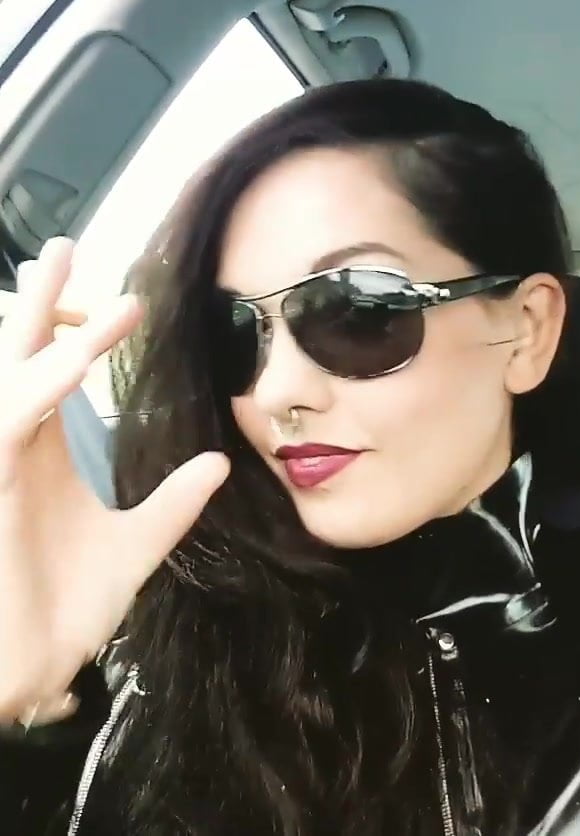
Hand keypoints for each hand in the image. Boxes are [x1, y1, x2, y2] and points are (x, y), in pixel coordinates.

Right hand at [0, 238, 228, 720]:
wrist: (29, 670)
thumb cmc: (64, 608)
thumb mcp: (137, 544)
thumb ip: (175, 502)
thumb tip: (219, 462)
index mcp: (42, 453)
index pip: (56, 373)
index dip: (80, 331)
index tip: (122, 301)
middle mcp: (14, 447)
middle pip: (23, 357)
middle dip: (40, 302)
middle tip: (61, 247)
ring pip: (16, 378)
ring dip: (55, 332)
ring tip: (102, 295)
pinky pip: (10, 421)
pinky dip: (42, 386)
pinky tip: (75, 358)